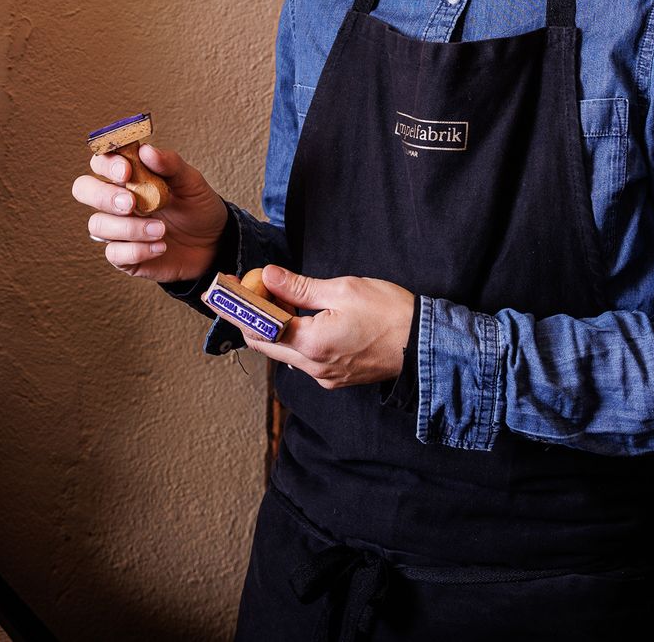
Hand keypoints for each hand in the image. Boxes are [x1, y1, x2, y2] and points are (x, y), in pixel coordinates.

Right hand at [72, 143, 226, 282]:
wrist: (214, 244)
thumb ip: (170, 164)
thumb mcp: (191, 182)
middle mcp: (116, 200)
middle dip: (103, 196)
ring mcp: (117, 228)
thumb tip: (146, 150)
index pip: (101, 161)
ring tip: (161, 230)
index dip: (106, 164)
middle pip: (83, 189)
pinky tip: (160, 246)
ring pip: (97, 224)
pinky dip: (137, 249)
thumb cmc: (197, 208)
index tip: (125, 171)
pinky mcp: (124, 255)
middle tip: (131, 203)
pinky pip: (114, 253)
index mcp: (129, 176)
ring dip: (129, 228)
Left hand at [239, 266, 413, 388]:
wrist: (424, 344)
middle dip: (252, 317)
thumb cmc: (389, 313)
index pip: (259, 328)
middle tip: (247, 291)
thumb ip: (299, 287)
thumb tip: (269, 276)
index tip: (229, 290)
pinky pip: (303, 358)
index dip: (241, 307)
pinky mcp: (336, 378)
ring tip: (275, 298)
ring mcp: (324, 376)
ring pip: (284, 351)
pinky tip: (298, 318)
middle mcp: (313, 367)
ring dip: (273, 327)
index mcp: (311, 344)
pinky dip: (293, 338)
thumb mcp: (342, 289)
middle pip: (265, 344)